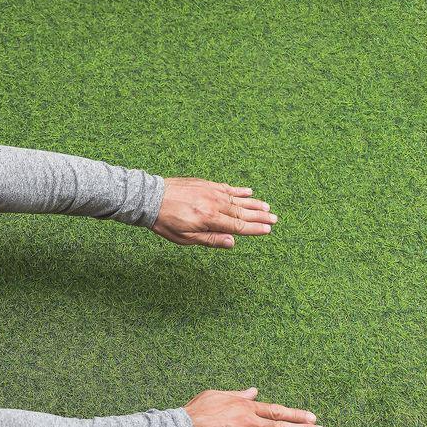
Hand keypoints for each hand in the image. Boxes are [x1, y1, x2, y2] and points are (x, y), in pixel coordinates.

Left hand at [151, 177, 276, 248]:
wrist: (151, 198)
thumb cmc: (165, 221)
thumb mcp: (185, 238)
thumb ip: (211, 240)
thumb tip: (233, 242)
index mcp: (210, 219)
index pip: (238, 226)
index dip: (254, 229)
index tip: (268, 230)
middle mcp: (214, 204)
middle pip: (242, 212)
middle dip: (260, 216)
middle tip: (275, 219)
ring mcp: (210, 191)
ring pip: (237, 199)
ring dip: (254, 203)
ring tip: (267, 206)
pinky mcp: (205, 183)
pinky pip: (226, 187)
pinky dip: (238, 190)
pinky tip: (248, 191)